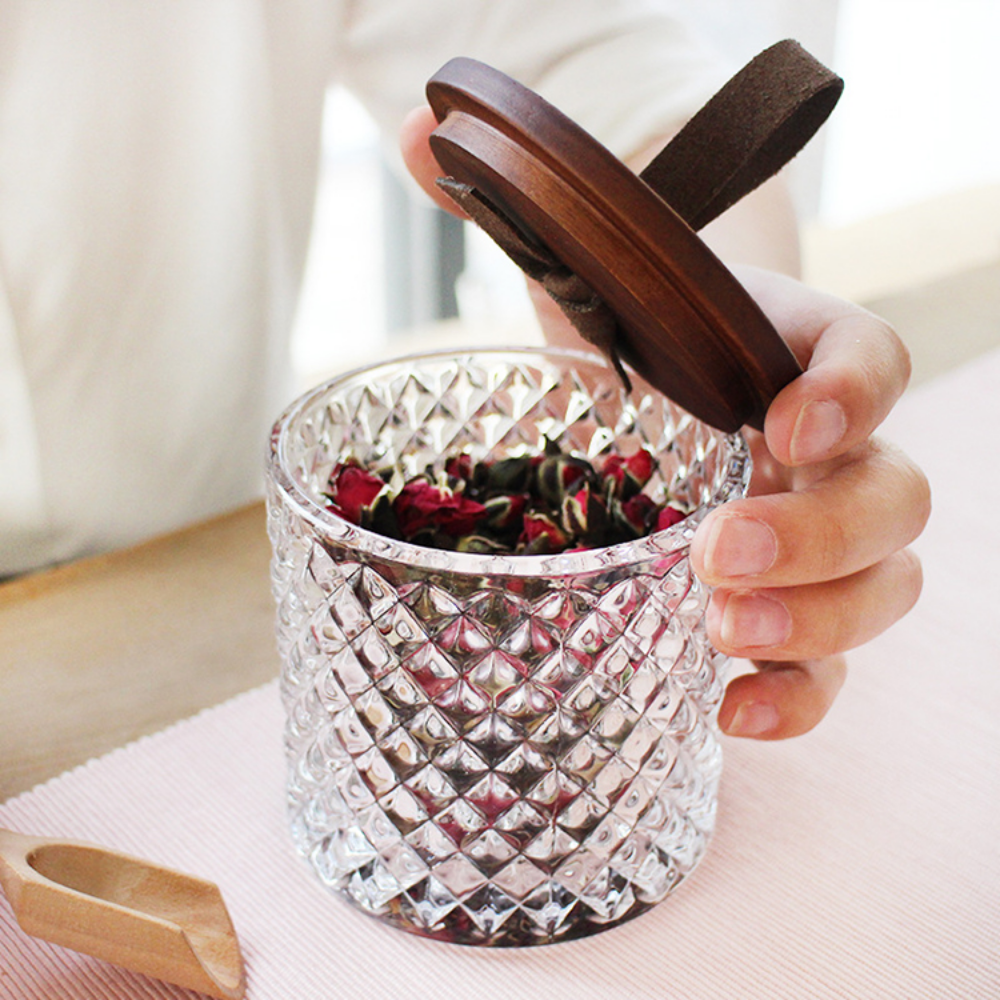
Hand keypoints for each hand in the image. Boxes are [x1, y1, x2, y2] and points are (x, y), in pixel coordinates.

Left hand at [401, 107, 930, 740]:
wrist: (640, 391)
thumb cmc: (622, 334)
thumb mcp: (581, 276)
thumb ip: (515, 214)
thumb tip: (415, 134)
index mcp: (789, 353)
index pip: (870, 356)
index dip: (854, 389)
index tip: (786, 421)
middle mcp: (825, 452)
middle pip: (893, 494)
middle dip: (822, 534)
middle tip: (717, 553)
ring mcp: (813, 539)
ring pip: (881, 588)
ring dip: (819, 626)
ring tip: (721, 633)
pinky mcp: (782, 608)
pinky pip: (828, 665)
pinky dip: (798, 696)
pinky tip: (733, 712)